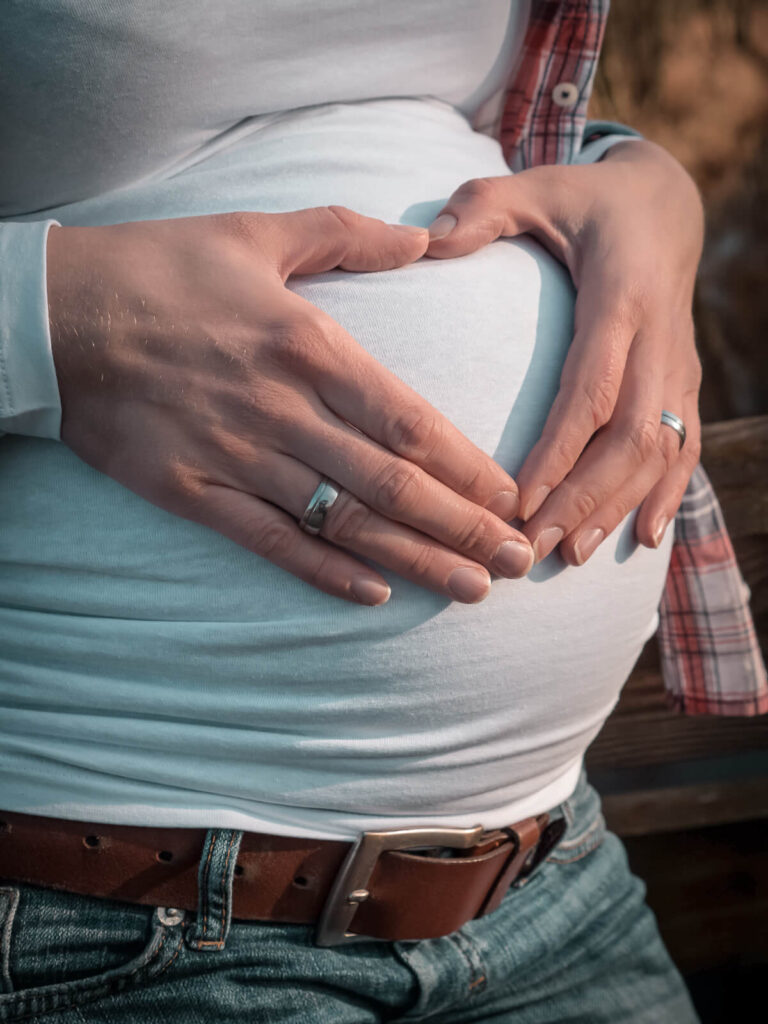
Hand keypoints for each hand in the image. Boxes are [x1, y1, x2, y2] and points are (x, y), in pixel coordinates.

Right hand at [47, 209, 533, 605]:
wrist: (57, 316)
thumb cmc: (161, 267)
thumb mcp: (257, 231)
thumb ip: (346, 236)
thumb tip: (423, 240)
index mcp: (309, 346)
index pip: (410, 422)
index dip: (468, 467)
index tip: (512, 497)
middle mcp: (284, 410)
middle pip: (393, 484)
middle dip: (465, 527)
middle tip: (520, 562)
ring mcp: (240, 458)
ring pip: (345, 521)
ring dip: (415, 559)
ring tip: (472, 589)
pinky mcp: (195, 493)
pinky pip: (272, 542)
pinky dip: (324, 571)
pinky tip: (373, 594)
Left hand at [425, 140, 703, 564]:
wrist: (667, 205)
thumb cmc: (587, 201)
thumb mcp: (538, 187)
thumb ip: (483, 206)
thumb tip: (427, 238)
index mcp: (622, 297)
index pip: (592, 388)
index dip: (560, 452)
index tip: (520, 503)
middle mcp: (660, 339)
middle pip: (630, 436)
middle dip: (584, 499)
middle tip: (536, 550)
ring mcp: (678, 365)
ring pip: (660, 451)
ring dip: (617, 508)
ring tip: (573, 558)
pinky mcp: (684, 383)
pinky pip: (684, 446)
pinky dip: (667, 494)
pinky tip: (641, 539)